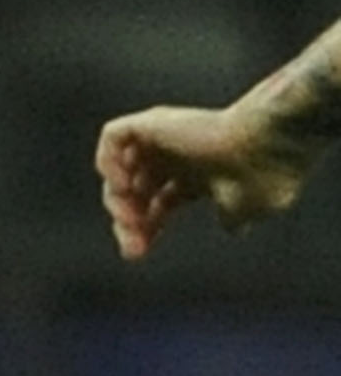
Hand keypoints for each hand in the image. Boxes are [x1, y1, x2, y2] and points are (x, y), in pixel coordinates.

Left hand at [96, 101, 310, 259]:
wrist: (267, 148)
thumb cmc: (265, 178)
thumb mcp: (248, 209)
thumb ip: (234, 218)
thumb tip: (233, 228)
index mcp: (199, 175)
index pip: (158, 203)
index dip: (145, 228)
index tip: (137, 253)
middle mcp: (180, 155)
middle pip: (136, 191)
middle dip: (129, 222)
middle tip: (134, 246)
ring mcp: (166, 138)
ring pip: (120, 168)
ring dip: (118, 198)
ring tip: (132, 220)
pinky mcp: (154, 122)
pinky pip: (112, 136)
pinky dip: (108, 160)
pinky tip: (123, 186)